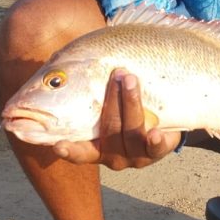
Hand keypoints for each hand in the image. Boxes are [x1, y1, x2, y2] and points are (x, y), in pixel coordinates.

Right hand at [53, 69, 180, 169]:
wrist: (161, 125)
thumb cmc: (123, 111)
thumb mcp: (103, 105)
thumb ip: (83, 89)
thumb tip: (59, 62)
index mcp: (96, 148)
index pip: (79, 152)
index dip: (69, 150)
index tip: (58, 146)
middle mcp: (113, 156)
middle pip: (110, 129)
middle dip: (113, 99)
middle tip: (117, 73)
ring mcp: (136, 156)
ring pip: (131, 132)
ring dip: (131, 103)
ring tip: (131, 79)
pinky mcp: (157, 153)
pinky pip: (156, 149)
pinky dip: (155, 140)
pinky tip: (156, 132)